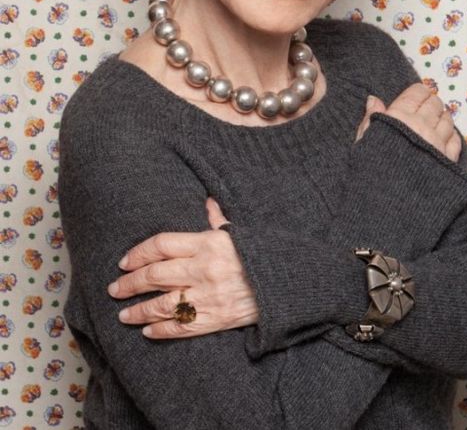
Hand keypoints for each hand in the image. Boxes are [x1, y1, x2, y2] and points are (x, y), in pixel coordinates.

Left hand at [107, 198, 259, 338]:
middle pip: (156, 276)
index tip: (125, 261)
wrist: (287, 285)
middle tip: (114, 288)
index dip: (139, 253)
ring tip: (123, 314)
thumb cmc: (261, 255)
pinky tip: (148, 331)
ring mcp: (209, 296)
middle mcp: (204, 269)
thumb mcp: (239, 232)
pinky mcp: (217, 319)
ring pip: (162, 305)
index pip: (162, 245)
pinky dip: (161, 330)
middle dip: (130, 283)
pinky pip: (182, 327)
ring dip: (139, 310)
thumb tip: (207, 200)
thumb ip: (218, 218)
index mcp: (208, 243)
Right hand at [355, 83, 461, 162]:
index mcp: (400, 116)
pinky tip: (443, 140)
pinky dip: (451, 136)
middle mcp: (422, 125)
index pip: (417, 92)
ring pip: (448, 120)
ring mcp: (438, 143)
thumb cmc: (371, 172)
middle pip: (435, 104)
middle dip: (431, 104)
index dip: (418, 92)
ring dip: (442, 119)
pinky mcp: (449, 160)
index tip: (416, 98)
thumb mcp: (364, 142)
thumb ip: (371, 118)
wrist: (389, 205)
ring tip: (434, 126)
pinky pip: (456, 140)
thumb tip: (374, 99)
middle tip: (424, 112)